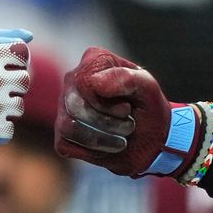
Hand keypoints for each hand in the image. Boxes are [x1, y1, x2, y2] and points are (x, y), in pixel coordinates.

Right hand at [53, 46, 198, 177]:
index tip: (128, 109)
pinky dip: (92, 151)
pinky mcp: (62, 133)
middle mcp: (73, 80)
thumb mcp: (148, 89)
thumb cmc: (148, 108)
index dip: (107, 103)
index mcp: (93, 61)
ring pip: (68, 127)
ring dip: (102, 139)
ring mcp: (64, 107)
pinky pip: (65, 144)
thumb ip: (126, 78)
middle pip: (75, 106)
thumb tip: (95, 84)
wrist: (151, 139)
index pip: (85, 83)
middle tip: (129, 125)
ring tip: (122, 139)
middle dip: (107, 123)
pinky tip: (107, 146)